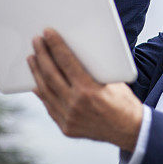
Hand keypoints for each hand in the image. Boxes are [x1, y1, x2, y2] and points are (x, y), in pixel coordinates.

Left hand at [27, 28, 142, 150]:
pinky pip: (48, 106)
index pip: (67, 62)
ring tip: (32, 58)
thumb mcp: (113, 81)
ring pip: (45, 91)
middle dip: (42, 55)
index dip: (56, 45)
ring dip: (36, 72)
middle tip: (36, 41)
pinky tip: (37, 81)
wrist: (130, 130)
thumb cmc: (124, 101)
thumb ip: (92, 71)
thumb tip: (74, 53)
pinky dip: (41, 91)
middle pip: (51, 74)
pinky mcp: (66, 127)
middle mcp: (76, 104)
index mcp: (90, 90)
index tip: (48, 33)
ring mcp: (69, 118)